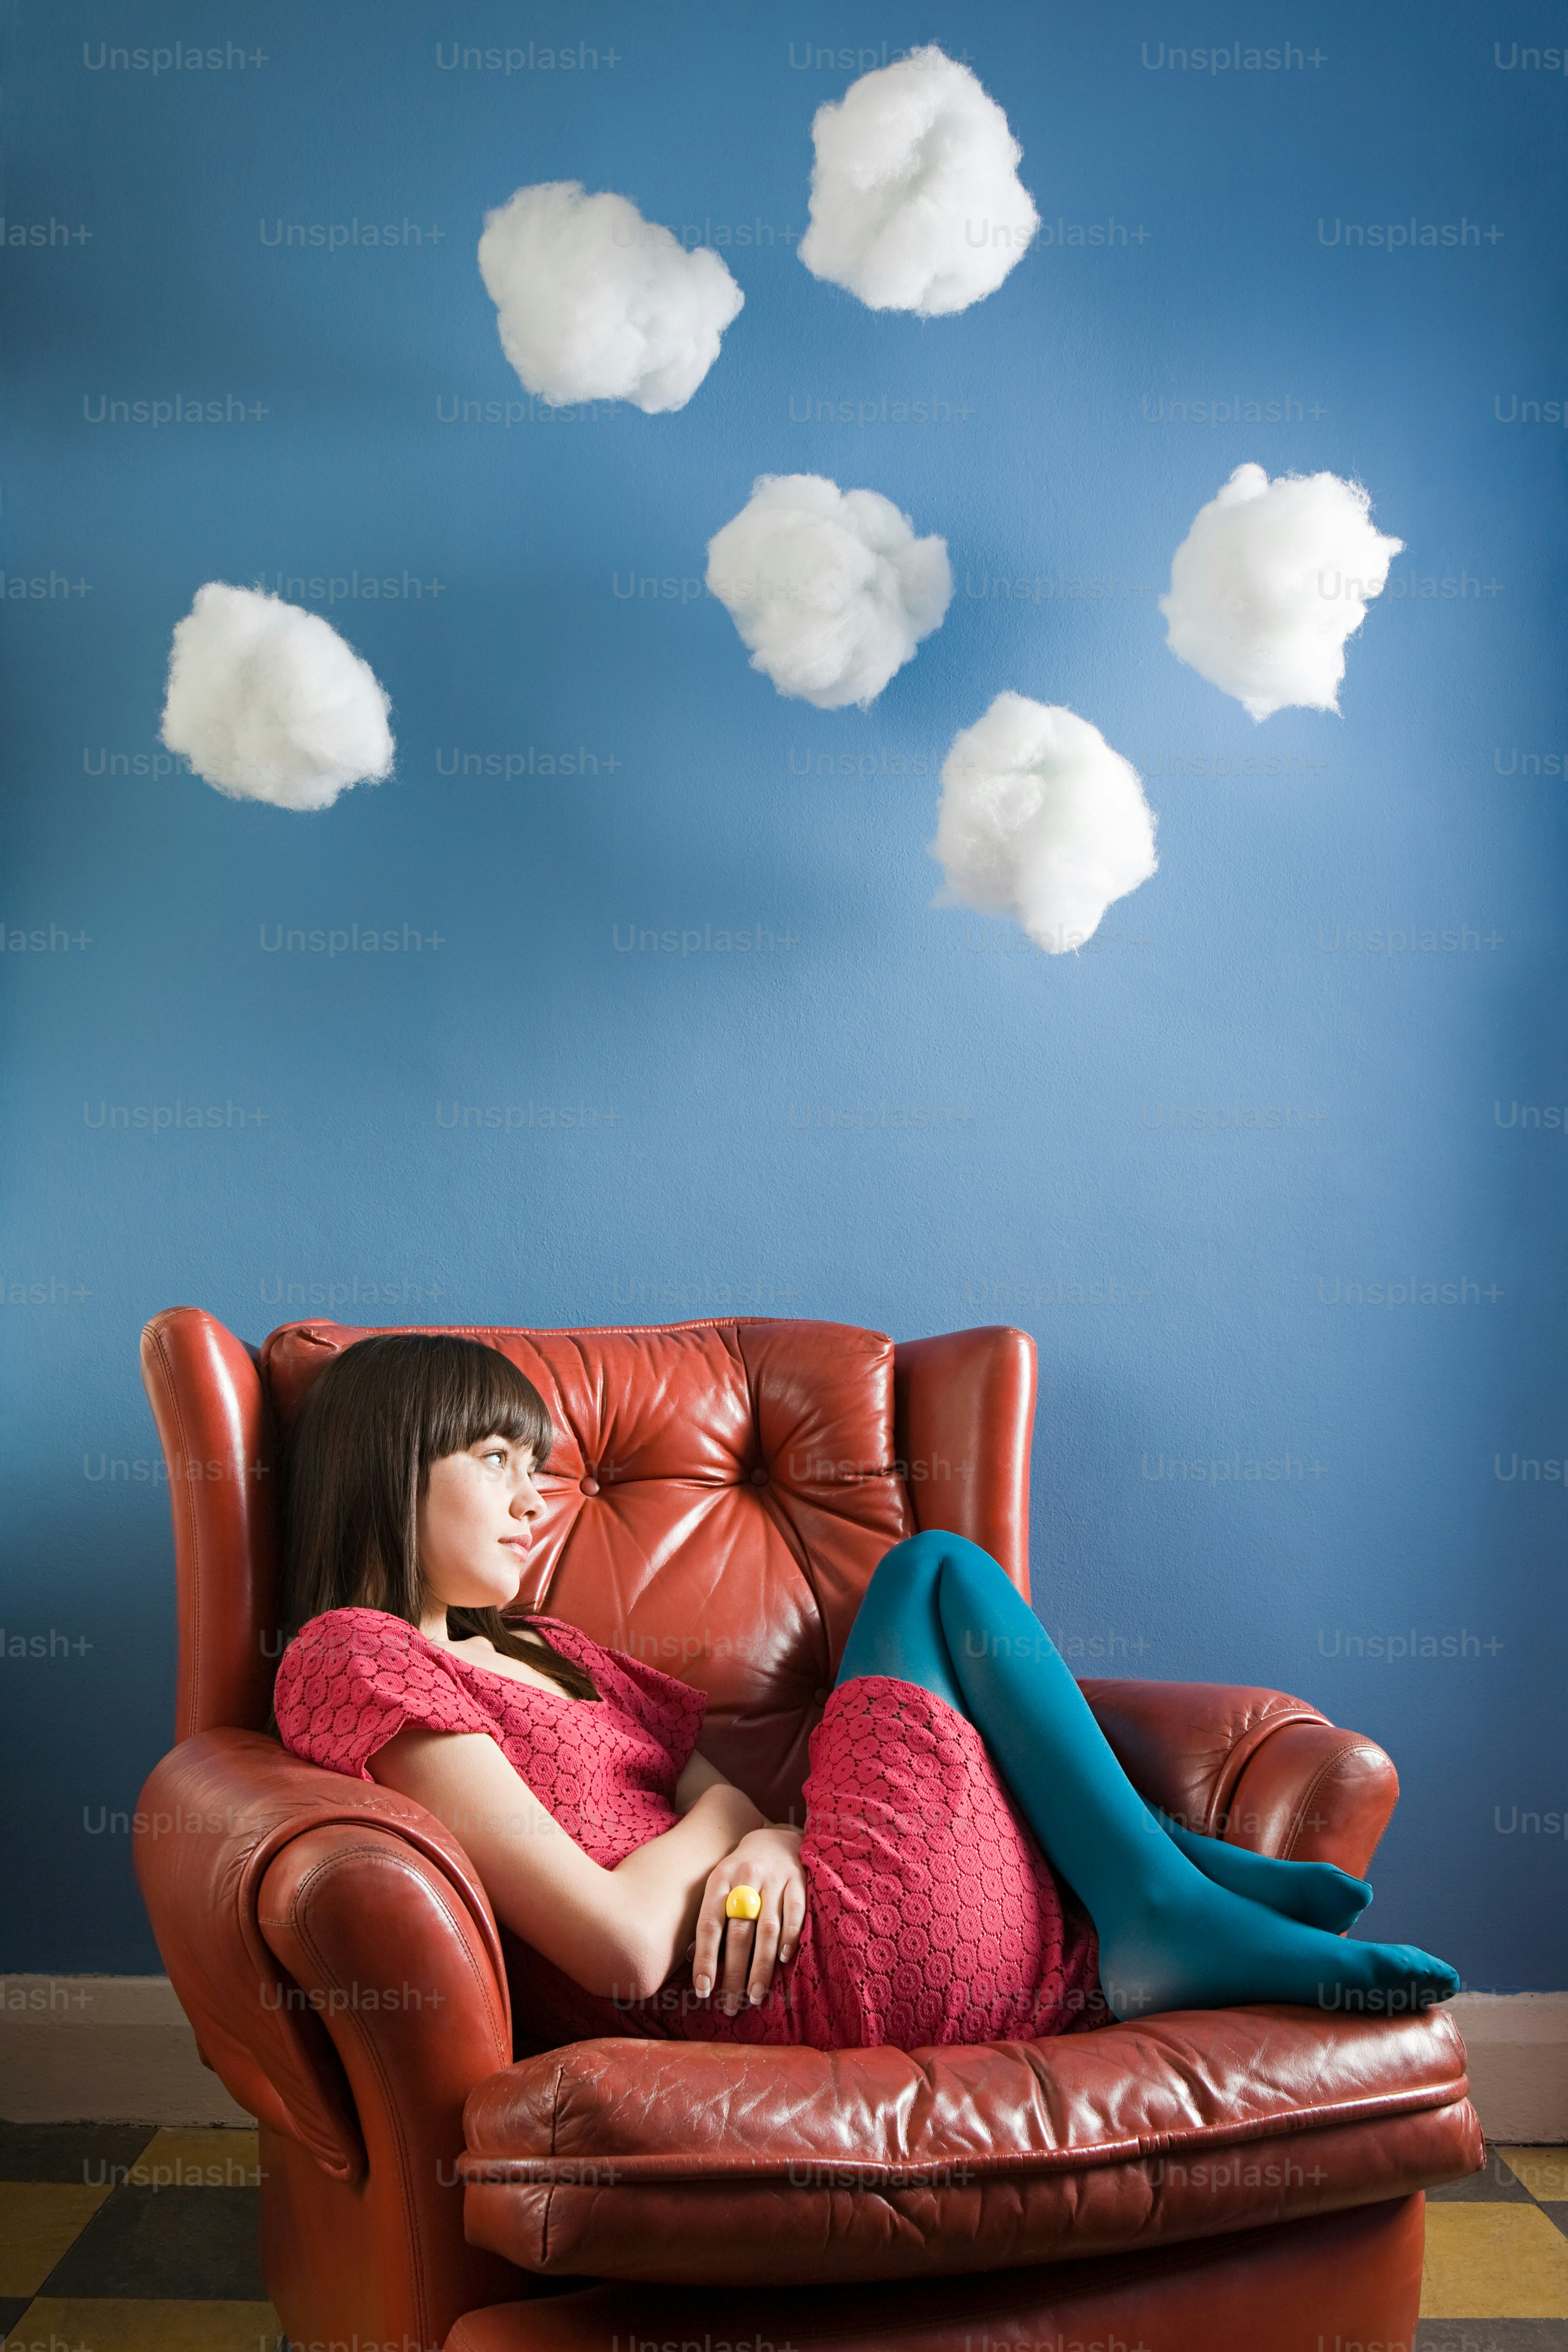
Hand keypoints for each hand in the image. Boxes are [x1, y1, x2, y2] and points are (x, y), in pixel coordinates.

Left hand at [691, 1826, 805, 2015]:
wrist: (775, 1839)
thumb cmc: (740, 1873)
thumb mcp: (718, 1886)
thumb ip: (710, 1918)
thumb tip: (690, 1958)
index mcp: (720, 1880)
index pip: (709, 1924)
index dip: (706, 1958)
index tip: (703, 1990)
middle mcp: (746, 1878)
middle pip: (739, 1932)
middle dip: (734, 1973)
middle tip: (731, 2006)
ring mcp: (775, 1879)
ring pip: (767, 1928)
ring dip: (761, 1966)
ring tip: (754, 1996)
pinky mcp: (799, 1880)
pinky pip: (795, 1912)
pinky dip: (790, 1938)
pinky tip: (783, 1961)